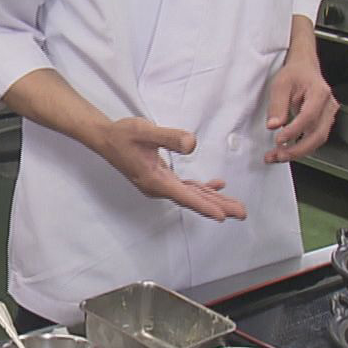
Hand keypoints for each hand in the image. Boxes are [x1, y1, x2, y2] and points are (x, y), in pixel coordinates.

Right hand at [90, 117, 246, 221]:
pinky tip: (216, 186)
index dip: (205, 206)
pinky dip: (202, 189)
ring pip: (192, 195)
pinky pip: (186, 188)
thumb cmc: (123, 135)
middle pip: (193, 200)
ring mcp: (160, 184)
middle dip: (217, 207)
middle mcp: (159, 187)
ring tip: (234, 207)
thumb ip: (170, 137)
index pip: (185, 196)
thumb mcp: (146, 131)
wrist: (106, 138)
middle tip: (240, 213)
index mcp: (155, 180)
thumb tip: (192, 143)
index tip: (223, 216)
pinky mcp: (161, 178)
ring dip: (213, 200)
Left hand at [264, 57, 336, 163]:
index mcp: (320, 92)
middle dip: (298, 149)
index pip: (309, 116)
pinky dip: (300, 148)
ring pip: (318, 140)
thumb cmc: (294, 74)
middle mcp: (329, 106)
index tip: (279, 139)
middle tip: (278, 155)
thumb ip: (277, 105)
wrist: (305, 69)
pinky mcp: (324, 123)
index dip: (295, 130)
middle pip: (318, 134)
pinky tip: (284, 151)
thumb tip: (273, 125)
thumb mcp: (280, 84)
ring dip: (298, 152)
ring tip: (277, 156)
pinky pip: (314, 139)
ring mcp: (329, 116)